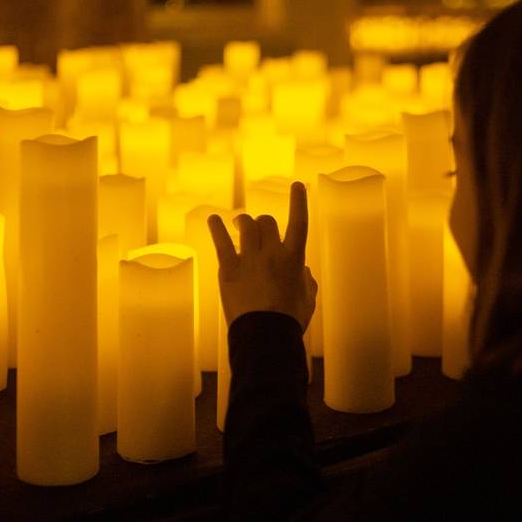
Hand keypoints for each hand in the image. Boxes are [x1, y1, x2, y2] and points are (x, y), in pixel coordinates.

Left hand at [208, 182, 317, 329]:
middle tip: (261, 228)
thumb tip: (304, 271)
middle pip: (267, 222)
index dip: (298, 201)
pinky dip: (216, 228)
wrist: (264, 335)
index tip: (297, 185)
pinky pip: (221, 242)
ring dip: (245, 222)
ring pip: (247, 226)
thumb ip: (307, 281)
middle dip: (265, 222)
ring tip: (242, 224)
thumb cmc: (290, 320)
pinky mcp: (228, 270)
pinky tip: (213, 220)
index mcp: (294, 259)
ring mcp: (248, 260)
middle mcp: (272, 254)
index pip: (298, 222)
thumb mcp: (308, 299)